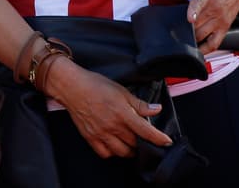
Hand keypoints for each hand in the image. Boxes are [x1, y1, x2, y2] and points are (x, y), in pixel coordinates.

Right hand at [45, 59, 171, 157]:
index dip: (159, 138)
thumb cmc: (96, 85)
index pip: (146, 131)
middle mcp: (112, 126)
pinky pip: (105, 153)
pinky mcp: (90, 138)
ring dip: (130, 150)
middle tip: (143, 137)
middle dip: (142, 142)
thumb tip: (157, 110)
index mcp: (122, 113)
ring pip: (122, 152)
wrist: (72, 87)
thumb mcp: (121, 90)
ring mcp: (101, 134)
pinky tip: (115, 145)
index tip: (167, 141)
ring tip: (131, 143)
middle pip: (135, 143)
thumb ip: (139, 104)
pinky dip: (113, 152)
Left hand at [155, 0, 238, 52]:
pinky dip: (204, 50)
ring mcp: (220, 21)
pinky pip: (214, 44)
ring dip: (190, 39)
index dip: (194, 11)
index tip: (189, 19)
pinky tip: (194, 52)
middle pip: (196, 25)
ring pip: (202, 36)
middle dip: (182, 30)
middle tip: (169, 34)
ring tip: (178, 41)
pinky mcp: (224, 28)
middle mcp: (214, 9)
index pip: (199, 4)